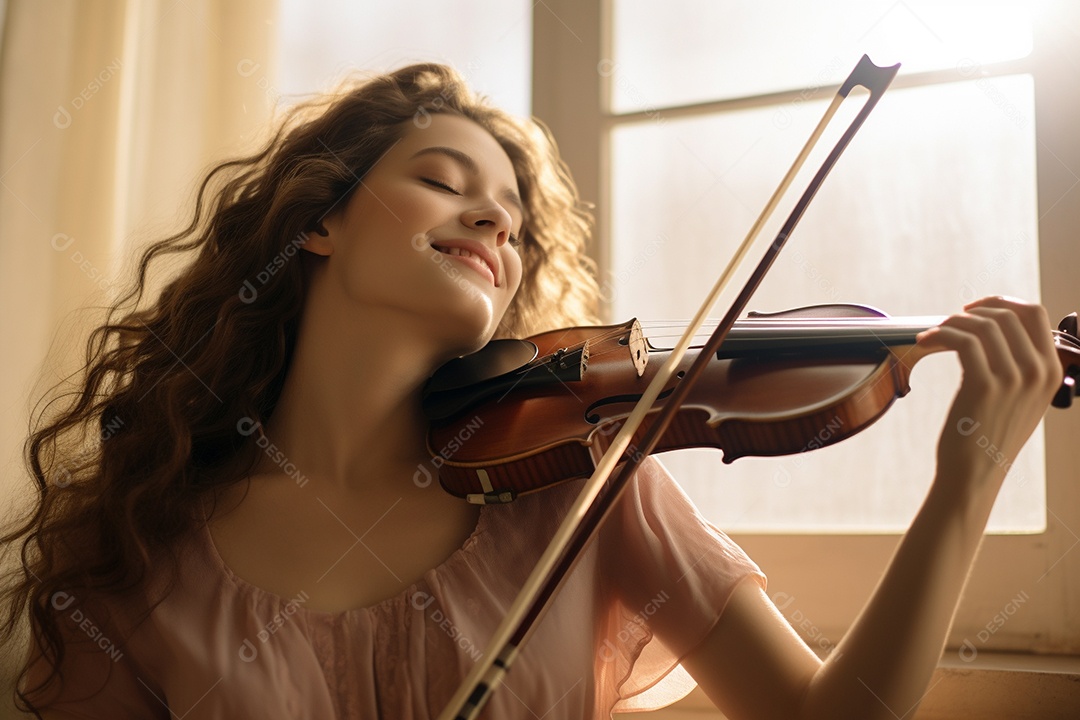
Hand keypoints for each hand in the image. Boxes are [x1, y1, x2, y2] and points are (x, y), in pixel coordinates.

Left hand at [916, 296, 1060, 490]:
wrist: (975, 472)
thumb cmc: (991, 434)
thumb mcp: (1023, 398)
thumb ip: (1022, 365)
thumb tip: (997, 326)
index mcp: (1052, 371)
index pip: (1036, 313)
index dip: (1001, 303)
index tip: (976, 310)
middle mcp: (1038, 372)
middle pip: (1007, 314)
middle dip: (973, 310)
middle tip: (949, 321)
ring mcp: (1013, 379)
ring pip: (983, 325)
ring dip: (952, 322)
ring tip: (933, 334)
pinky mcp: (983, 386)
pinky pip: (961, 341)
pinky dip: (939, 334)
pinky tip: (924, 342)